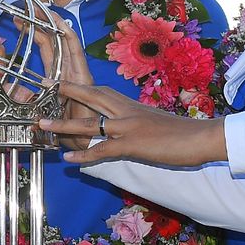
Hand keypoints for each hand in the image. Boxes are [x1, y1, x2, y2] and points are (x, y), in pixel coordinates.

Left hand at [25, 14, 97, 148]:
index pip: (46, 47)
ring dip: (56, 23)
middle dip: (44, 20)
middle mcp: (69, 70)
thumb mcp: (38, 110)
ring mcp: (78, 72)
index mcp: (59, 75)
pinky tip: (61, 25)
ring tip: (46, 8)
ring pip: (67, 41)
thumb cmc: (65, 130)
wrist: (85, 144)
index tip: (20, 19)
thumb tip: (10, 89)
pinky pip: (76, 54)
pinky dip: (68, 39)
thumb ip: (26, 98)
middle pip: (56, 39)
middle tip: (30, 5)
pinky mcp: (85, 78)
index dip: (35, 31)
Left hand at [39, 83, 227, 166]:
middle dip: (67, 92)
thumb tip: (129, 130)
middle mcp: (127, 111)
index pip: (102, 91)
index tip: (62, 84)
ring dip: (64, 125)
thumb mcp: (156, 122)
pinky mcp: (133, 145)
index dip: (81, 88)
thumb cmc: (183, 133)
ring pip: (89, 124)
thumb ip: (139, 123)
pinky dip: (85, 156)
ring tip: (42, 125)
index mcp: (132, 105)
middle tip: (44, 87)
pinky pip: (103, 150)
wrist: (202, 137)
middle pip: (91, 96)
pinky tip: (69, 160)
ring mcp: (129, 127)